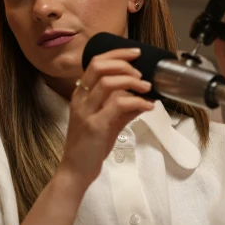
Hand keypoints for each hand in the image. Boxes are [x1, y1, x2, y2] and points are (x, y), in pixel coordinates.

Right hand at [58, 47, 154, 189]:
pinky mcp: (95, 125)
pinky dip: (137, 102)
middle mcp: (81, 99)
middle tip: (141, 70)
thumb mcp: (108, 123)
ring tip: (146, 87)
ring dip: (131, 81)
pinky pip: (118, 105)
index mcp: (81, 94)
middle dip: (123, 62)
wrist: (76, 171)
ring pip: (107, 82)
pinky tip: (148, 106)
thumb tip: (144, 98)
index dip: (116, 54)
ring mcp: (86, 111)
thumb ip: (123, 109)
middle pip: (98, 66)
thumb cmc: (90, 147)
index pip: (96, 63)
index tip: (135, 52)